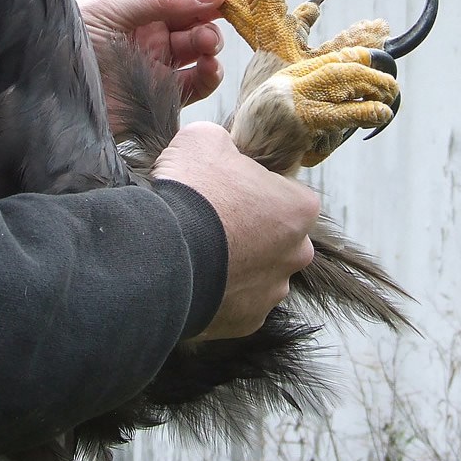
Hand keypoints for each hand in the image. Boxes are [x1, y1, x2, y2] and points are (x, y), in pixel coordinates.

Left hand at [77, 0, 227, 114]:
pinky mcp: (163, 91)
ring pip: (201, 40)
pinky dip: (210, 73)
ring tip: (206, 44)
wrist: (56, 103)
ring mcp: (157, 56)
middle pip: (195, 5)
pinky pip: (198, 80)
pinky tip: (207, 68)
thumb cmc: (69, 45)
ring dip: (211, 38)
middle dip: (210, 8)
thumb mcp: (110, 10)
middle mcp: (147, 22)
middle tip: (222, 13)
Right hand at [152, 122, 319, 339]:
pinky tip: (191, 276)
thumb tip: (220, 148)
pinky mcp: (245, 321)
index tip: (226, 187)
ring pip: (256, 272)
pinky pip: (234, 301)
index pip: (285, 192)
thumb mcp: (204, 138)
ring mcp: (271, 292)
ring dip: (234, 262)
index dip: (254, 186)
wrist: (160, 252)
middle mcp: (297, 254)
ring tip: (195, 250)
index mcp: (300, 208)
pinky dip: (217, 291)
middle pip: (276, 236)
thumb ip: (224, 142)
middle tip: (209, 220)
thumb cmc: (191, 191)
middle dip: (249, 229)